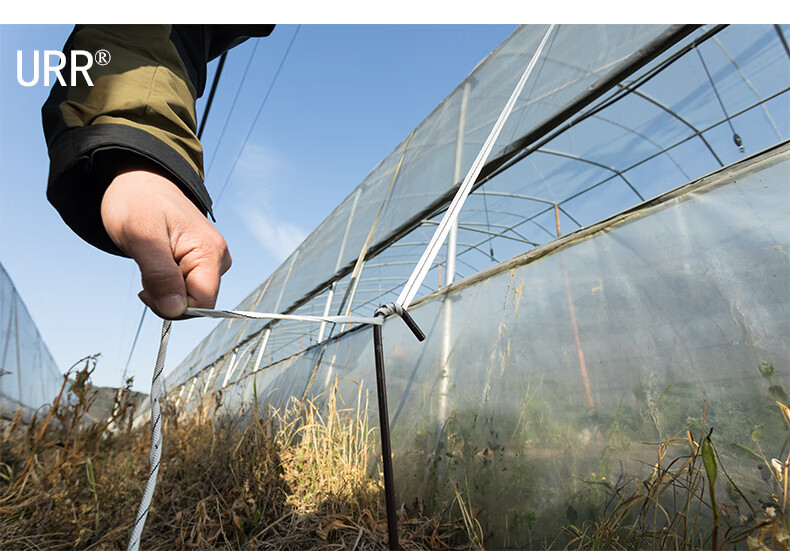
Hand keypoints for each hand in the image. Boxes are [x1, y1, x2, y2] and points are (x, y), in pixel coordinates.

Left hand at [101, 169, 231, 318]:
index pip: (202, 303)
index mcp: (210, 251)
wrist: (140, 183)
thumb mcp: (142, 238)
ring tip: (151, 261)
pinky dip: (167, 285)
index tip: (145, 290)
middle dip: (166, 298)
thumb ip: (160, 276)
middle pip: (198, 304)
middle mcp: (219, 258)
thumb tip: (176, 310)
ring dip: (164, 291)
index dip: (172, 306)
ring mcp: (213, 260)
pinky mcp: (204, 262)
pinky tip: (158, 264)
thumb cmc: (138, 203)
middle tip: (145, 271)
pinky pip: (188, 289)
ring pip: (191, 298)